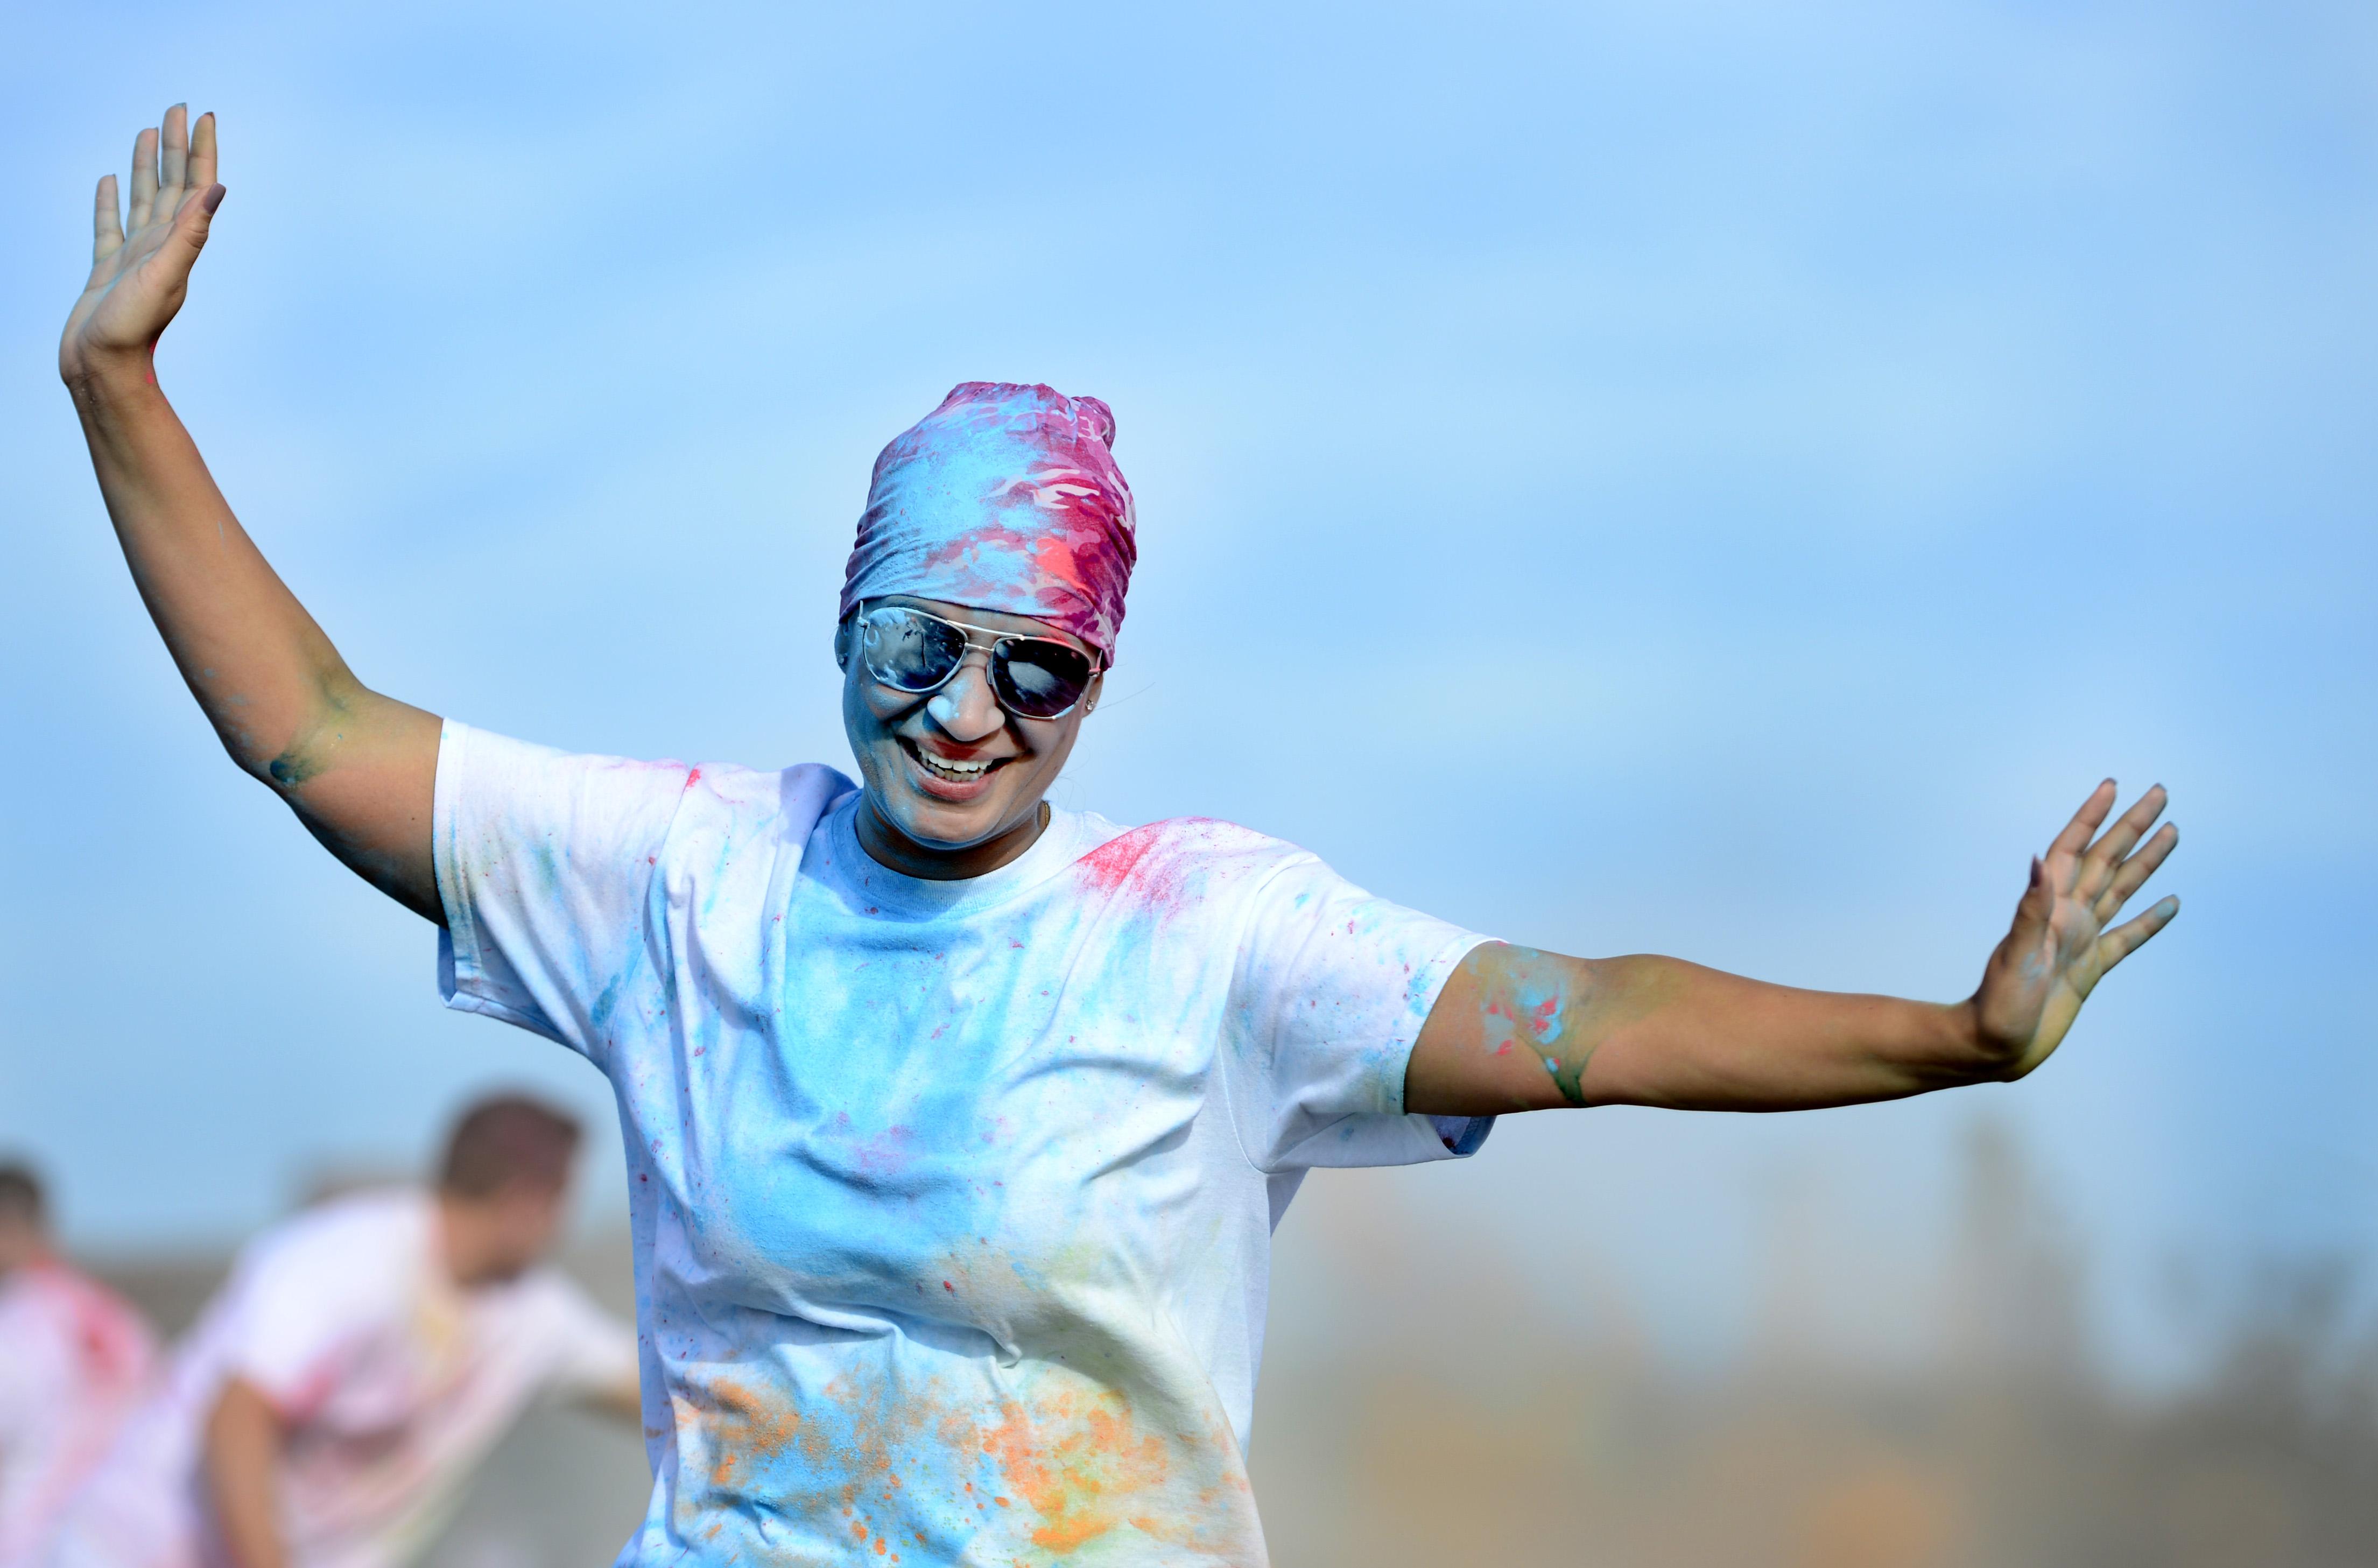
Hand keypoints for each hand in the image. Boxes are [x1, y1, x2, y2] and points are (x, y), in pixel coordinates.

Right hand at [60, 105, 222, 386]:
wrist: (101, 366)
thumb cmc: (131, 329)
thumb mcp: (165, 276)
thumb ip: (190, 234)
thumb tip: (216, 191)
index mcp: (177, 244)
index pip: (195, 186)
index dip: (200, 150)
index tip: (203, 116)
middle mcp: (160, 245)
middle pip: (171, 183)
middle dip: (175, 146)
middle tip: (176, 109)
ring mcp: (134, 255)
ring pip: (142, 197)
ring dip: (147, 165)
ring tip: (147, 133)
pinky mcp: (108, 267)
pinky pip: (109, 224)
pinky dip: (110, 200)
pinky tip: (111, 180)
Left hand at [1973, 781, 2178, 1078]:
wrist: (1995, 1045)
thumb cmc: (1998, 1004)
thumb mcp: (2016, 954)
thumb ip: (2032, 907)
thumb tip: (2040, 858)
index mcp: (2048, 907)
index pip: (2073, 849)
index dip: (2092, 817)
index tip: (2113, 785)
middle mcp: (2066, 916)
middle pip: (2107, 860)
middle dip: (2132, 826)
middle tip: (2160, 793)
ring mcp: (2080, 941)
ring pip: (2121, 890)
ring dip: (2146, 862)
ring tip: (2172, 832)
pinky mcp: (2090, 970)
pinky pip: (2127, 938)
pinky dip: (2149, 920)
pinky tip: (2170, 903)